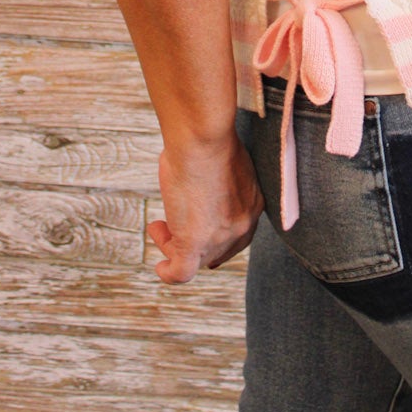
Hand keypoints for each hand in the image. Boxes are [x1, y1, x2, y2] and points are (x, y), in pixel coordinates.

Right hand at [147, 132, 263, 285]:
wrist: (202, 139)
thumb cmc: (208, 139)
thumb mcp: (223, 162)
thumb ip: (219, 180)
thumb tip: (200, 181)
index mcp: (252, 204)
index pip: (238, 235)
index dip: (217, 237)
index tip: (197, 228)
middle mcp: (242, 225)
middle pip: (218, 250)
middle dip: (194, 240)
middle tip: (170, 225)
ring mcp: (220, 237)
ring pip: (196, 259)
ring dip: (174, 245)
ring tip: (158, 227)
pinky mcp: (195, 243)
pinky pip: (182, 272)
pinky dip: (169, 273)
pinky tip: (161, 267)